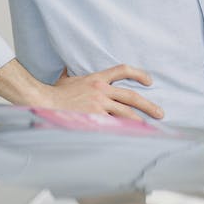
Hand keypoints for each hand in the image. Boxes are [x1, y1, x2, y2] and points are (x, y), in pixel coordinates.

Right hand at [45, 64, 164, 121]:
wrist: (43, 101)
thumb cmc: (53, 92)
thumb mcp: (66, 78)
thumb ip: (72, 73)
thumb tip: (67, 66)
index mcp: (96, 79)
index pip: (122, 70)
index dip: (138, 74)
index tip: (149, 81)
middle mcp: (101, 91)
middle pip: (131, 96)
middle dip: (148, 105)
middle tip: (160, 113)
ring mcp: (98, 105)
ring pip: (125, 114)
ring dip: (140, 121)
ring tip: (150, 128)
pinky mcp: (94, 119)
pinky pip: (113, 126)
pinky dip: (123, 131)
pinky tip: (132, 137)